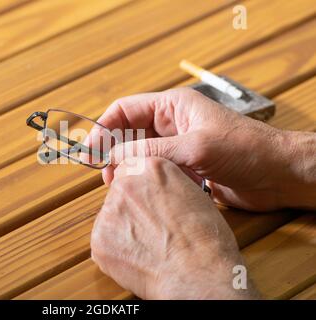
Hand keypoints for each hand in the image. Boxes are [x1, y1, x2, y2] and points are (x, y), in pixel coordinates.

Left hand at [91, 157, 258, 298]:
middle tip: (150, 227)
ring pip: (110, 216)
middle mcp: (125, 184)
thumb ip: (164, 182)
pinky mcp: (99, 238)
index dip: (139, 188)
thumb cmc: (204, 239)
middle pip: (118, 191)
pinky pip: (103, 240)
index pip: (130, 168)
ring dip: (122, 228)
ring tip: (148, 244)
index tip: (144, 201)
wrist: (200, 274)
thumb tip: (151, 188)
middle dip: (130, 207)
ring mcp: (108, 211)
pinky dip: (116, 249)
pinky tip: (138, 256)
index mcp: (150, 167)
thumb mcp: (191, 192)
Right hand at [97, 87, 315, 210]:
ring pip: (139, 154)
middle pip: (128, 133)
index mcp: (172, 106)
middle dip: (112, 150)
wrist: (278, 175)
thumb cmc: (245, 149)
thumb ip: (152, 152)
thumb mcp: (194, 147)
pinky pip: (154, 171)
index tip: (89, 150)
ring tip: (118, 185)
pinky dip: (143, 179)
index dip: (103, 128)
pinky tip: (140, 192)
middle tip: (102, 174)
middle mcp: (171, 124)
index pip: (125, 110)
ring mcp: (176, 146)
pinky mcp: (183, 167)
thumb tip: (115, 158)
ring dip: (126, 167)